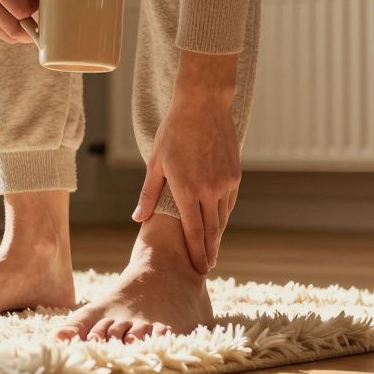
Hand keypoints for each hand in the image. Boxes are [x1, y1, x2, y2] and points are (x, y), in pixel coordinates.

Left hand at [132, 52, 240, 274]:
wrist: (204, 105)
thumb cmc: (174, 132)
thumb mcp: (156, 163)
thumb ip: (148, 194)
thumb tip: (138, 219)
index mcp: (187, 189)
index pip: (194, 231)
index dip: (196, 252)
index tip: (198, 268)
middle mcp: (210, 190)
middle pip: (211, 230)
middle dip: (209, 251)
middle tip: (206, 268)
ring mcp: (226, 182)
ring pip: (222, 217)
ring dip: (216, 235)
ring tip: (211, 250)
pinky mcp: (236, 175)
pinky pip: (229, 202)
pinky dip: (223, 215)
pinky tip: (217, 223)